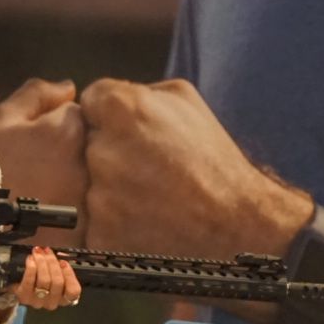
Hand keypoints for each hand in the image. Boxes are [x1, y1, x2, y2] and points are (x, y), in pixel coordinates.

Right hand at [0, 79, 88, 246]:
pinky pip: (92, 204)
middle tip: (41, 164)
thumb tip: (69, 88)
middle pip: (91, 142)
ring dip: (76, 174)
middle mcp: (90, 158)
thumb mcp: (3, 119)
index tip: (37, 138)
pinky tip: (52, 207)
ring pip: (93, 171)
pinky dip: (78, 203)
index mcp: (71, 128)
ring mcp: (93, 192)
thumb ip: (37, 94)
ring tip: (44, 188)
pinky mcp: (91, 222)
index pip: (79, 111)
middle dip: (72, 147)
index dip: (56, 122)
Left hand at [12, 246, 81, 310]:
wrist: (17, 286)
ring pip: (45, 281)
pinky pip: (30, 281)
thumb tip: (62, 254)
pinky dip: (31, 268)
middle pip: (58, 282)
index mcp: (63, 298)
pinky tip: (30, 259)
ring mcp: (38, 302)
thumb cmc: (38, 279)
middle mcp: (52, 303)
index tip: (63, 262)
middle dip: (53, 263)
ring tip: (37, 253)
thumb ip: (59, 267)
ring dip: (42, 263)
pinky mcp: (24, 297)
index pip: (73, 291)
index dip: (70, 275)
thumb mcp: (52, 274)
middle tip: (47, 251)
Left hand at [80, 78, 311, 258]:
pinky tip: (144, 222)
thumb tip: (105, 93)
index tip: (134, 135)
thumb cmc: (214, 161)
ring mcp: (100, 196)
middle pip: (85, 144)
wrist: (238, 228)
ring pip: (87, 185)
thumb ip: (139, 89)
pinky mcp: (100, 235)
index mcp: (122, 108)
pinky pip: (92, 223)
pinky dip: (111, 224)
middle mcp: (104, 149)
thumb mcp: (186, 101)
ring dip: (110, 190)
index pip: (90, 102)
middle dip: (109, 153)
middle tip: (146, 170)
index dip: (111, 118)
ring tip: (150, 198)